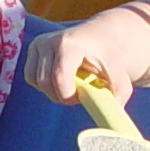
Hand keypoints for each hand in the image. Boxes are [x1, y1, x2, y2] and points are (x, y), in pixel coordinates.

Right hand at [21, 7, 149, 104]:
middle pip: (45, 82)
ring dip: (52, 90)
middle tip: (78, 94)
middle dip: (60, 95)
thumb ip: (119, 94)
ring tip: (70, 84)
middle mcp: (50, 40)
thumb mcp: (119, 74)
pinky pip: (30, 76)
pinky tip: (60, 78)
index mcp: (70, 44)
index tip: (80, 97)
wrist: (100, 35)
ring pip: (35, 80)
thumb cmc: (109, 56)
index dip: (67, 95)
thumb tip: (113, 115)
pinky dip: (44, 84)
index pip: (59, 77)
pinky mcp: (33, 48)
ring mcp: (39, 43)